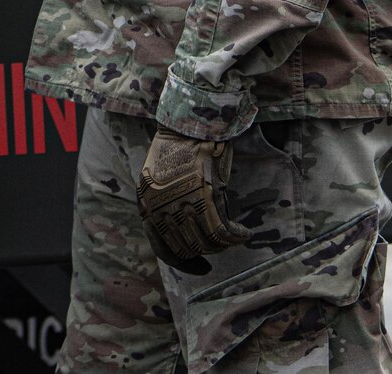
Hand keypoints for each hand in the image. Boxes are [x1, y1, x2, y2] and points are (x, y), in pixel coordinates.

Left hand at [138, 126, 251, 274]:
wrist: (189, 124)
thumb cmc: (178, 149)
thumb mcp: (161, 182)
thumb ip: (167, 208)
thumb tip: (186, 235)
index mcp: (147, 205)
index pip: (163, 248)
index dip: (185, 262)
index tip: (202, 267)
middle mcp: (162, 208)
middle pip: (189, 248)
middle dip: (208, 251)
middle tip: (221, 244)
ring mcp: (183, 203)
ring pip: (208, 243)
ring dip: (223, 244)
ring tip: (233, 235)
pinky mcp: (206, 197)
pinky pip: (224, 232)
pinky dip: (236, 236)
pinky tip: (243, 233)